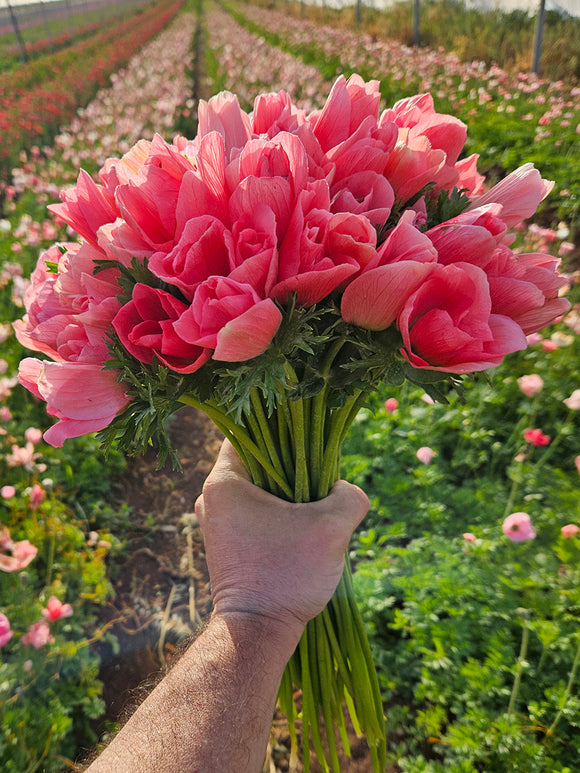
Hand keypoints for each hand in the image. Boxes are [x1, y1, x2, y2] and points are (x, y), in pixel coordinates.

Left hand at [195, 440, 368, 640]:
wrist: (258, 634)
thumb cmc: (286, 576)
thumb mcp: (332, 529)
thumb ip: (349, 495)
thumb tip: (344, 488)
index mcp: (223, 483)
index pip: (247, 431)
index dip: (281, 429)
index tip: (308, 438)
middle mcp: (211, 498)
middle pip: (255, 461)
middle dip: (290, 466)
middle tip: (318, 478)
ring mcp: (216, 522)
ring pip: (257, 488)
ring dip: (286, 493)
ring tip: (313, 507)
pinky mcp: (226, 542)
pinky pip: (254, 511)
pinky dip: (278, 513)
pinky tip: (301, 528)